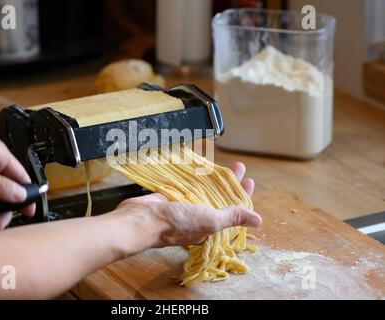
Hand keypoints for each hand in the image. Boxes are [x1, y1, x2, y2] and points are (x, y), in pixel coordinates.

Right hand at [117, 162, 260, 248]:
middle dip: (230, 183)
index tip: (249, 181)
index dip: (242, 197)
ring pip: (204, 190)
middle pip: (219, 198)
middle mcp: (198, 218)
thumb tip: (258, 220)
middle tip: (240, 167)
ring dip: (214, 178)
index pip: (231, 211)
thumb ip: (232, 217)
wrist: (141, 220)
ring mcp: (184, 206)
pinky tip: (201, 168)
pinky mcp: (171, 196)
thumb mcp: (209, 220)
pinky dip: (196, 177)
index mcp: (209, 226)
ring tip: (224, 164)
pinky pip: (188, 186)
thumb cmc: (176, 223)